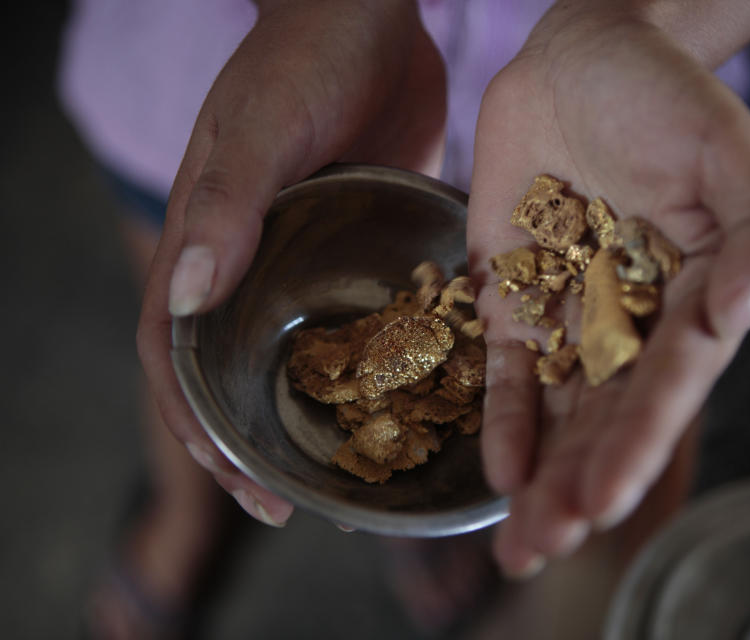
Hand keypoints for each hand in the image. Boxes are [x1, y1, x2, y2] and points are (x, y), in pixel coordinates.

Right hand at [137, 0, 445, 525]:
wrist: (370, 16)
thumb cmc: (306, 57)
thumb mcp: (263, 125)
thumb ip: (227, 203)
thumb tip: (186, 295)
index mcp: (206, 244)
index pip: (175, 357)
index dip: (197, 428)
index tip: (239, 484)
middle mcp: (248, 263)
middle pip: (231, 373)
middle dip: (252, 444)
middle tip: (295, 504)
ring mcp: (304, 259)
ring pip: (294, 355)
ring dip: (309, 416)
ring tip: (350, 470)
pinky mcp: (359, 248)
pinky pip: (354, 320)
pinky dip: (368, 366)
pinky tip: (407, 400)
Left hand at [468, 5, 749, 573]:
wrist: (581, 57)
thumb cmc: (666, 94)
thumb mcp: (730, 148)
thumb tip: (748, 307)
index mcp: (695, 296)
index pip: (670, 384)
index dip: (639, 442)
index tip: (604, 499)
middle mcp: (635, 322)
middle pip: (610, 418)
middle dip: (580, 484)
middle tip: (547, 547)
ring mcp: (573, 317)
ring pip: (560, 412)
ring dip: (540, 476)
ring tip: (521, 542)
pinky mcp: (517, 300)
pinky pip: (512, 373)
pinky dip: (505, 420)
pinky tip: (499, 472)